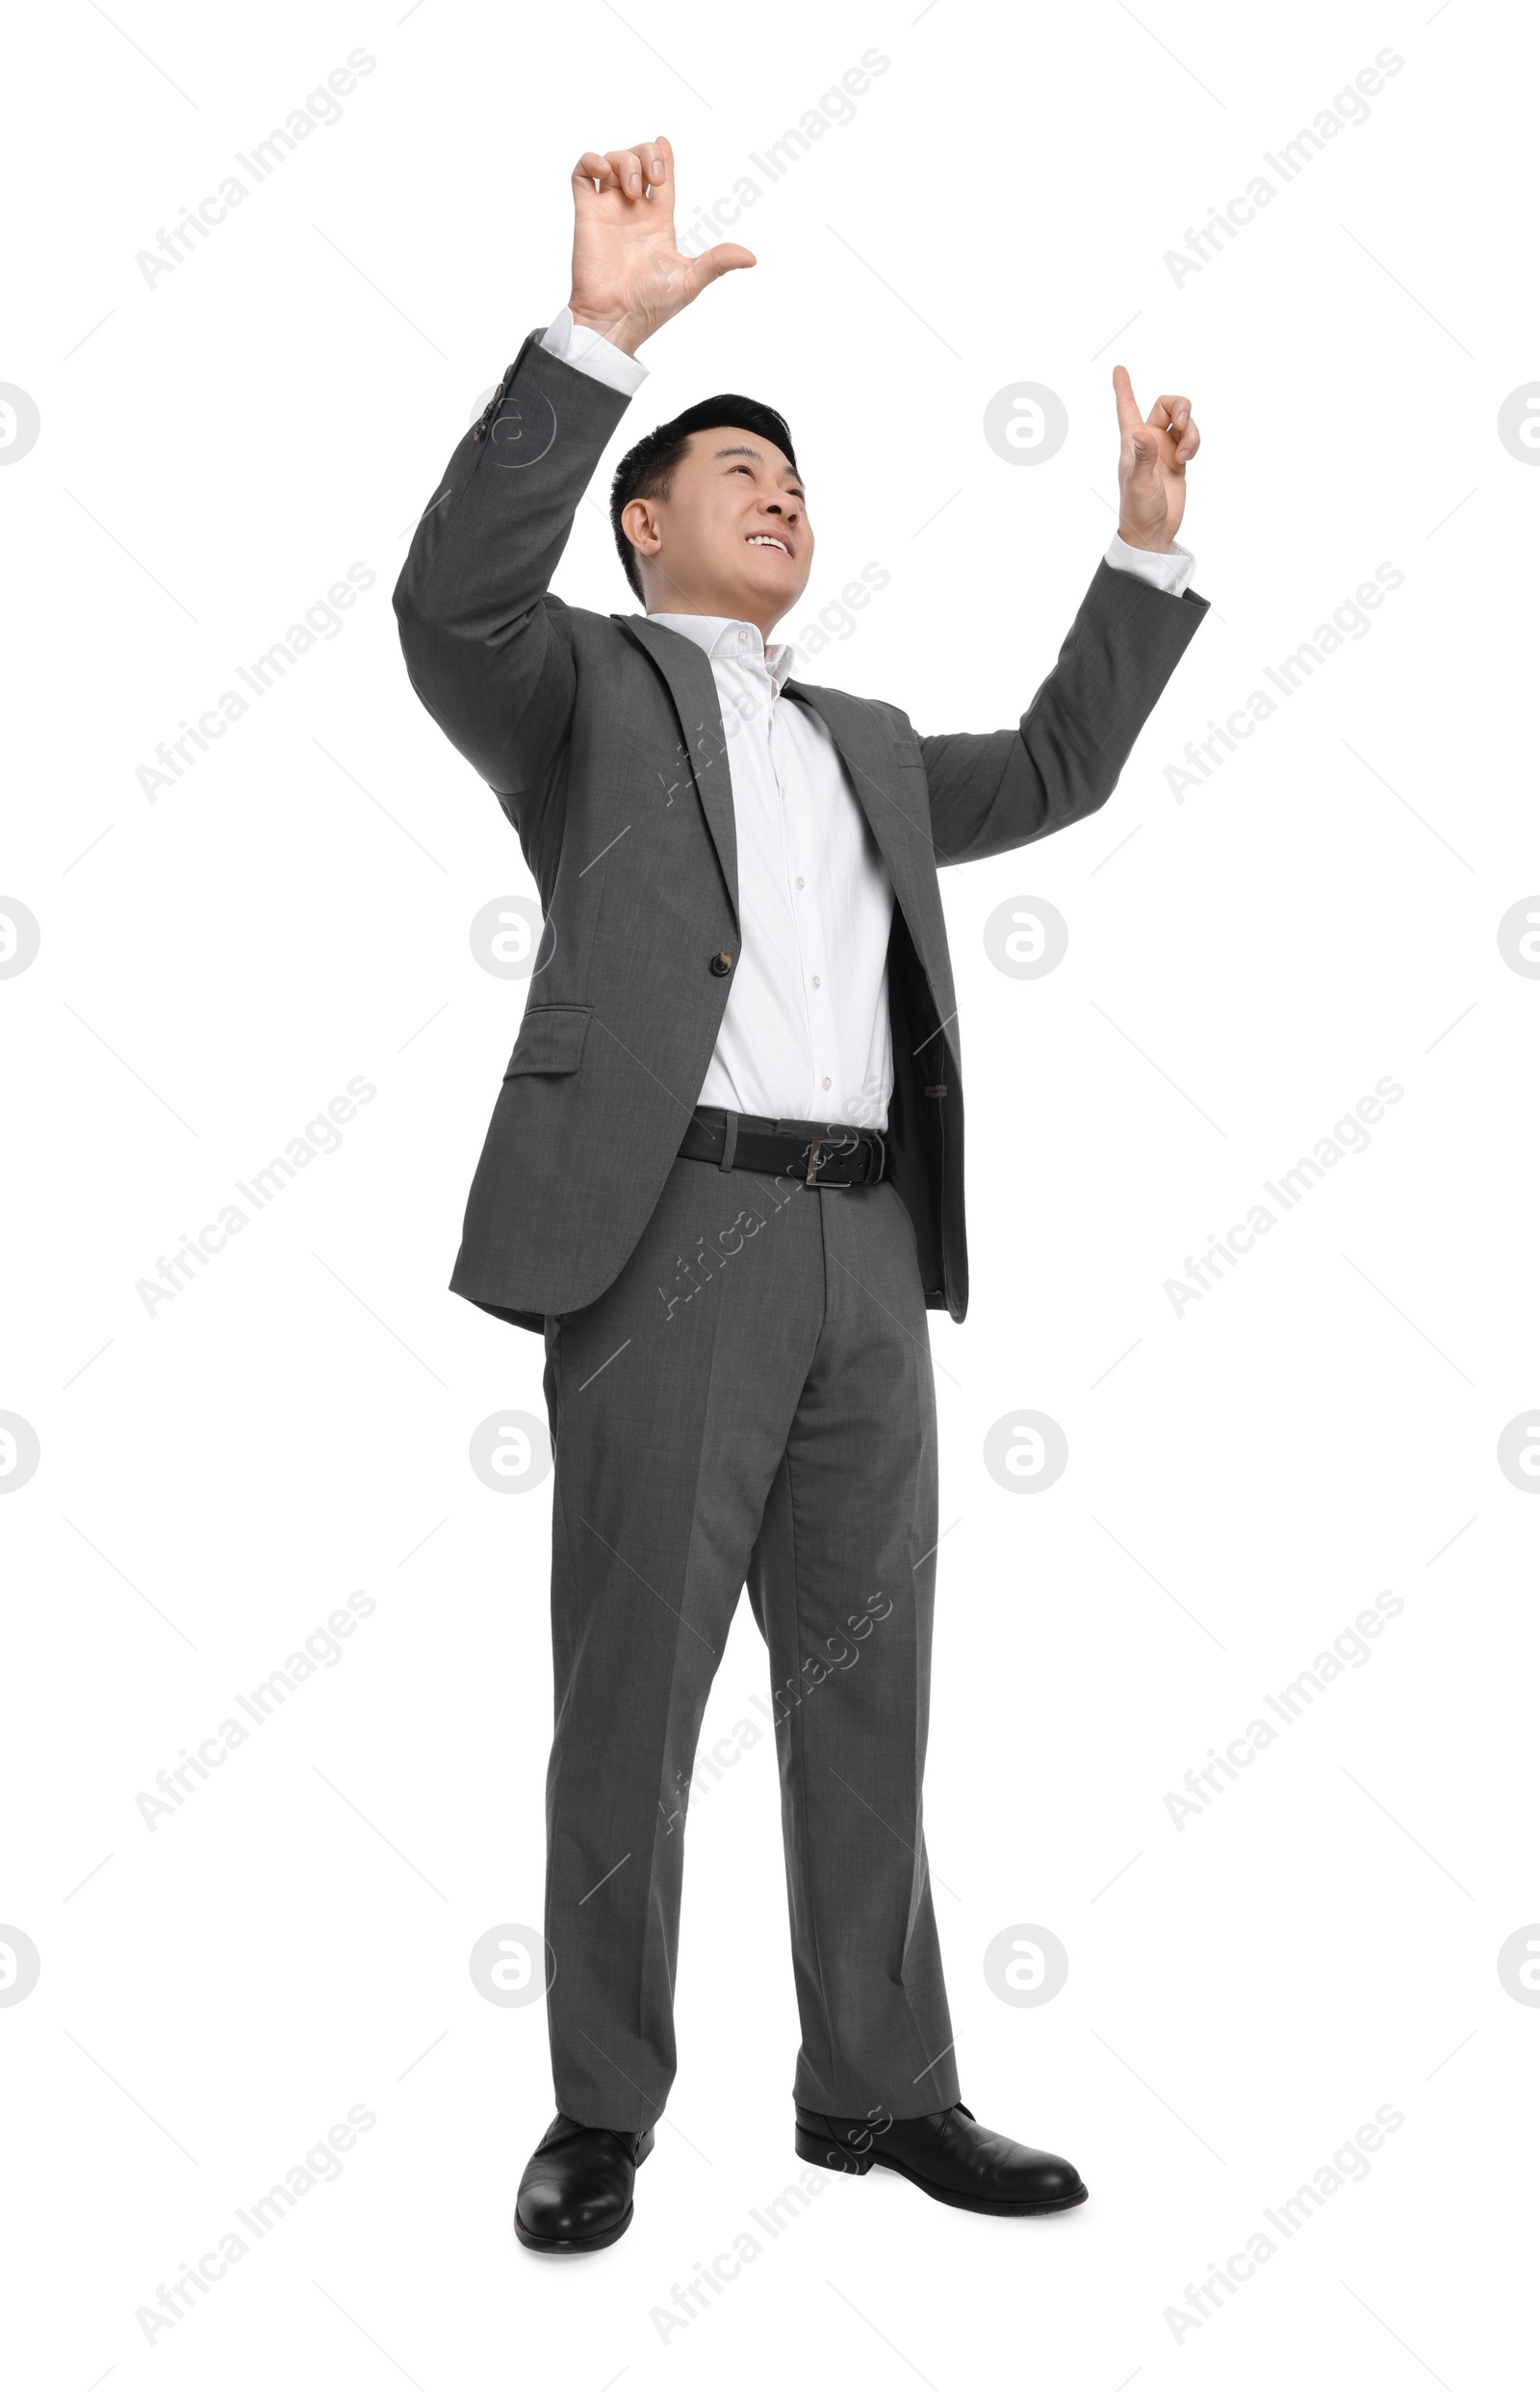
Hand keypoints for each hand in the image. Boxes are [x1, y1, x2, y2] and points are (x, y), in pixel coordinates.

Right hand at [567, 137, 753, 354]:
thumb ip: (718, 262)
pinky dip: (590, 161)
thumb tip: (752, 257)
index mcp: (658, 222)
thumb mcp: (691, 280)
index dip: (664, 158)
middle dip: (646, 155)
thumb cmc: (650, 305)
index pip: (663, 180)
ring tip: (631, 189)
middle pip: (638, 162)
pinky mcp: (586, 214)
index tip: (665, 142)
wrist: (616, 318)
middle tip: (654, 178)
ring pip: (612, 163)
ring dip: (624, 161)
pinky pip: (581, 175)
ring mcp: (608, 211)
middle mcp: (633, 213)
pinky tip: (602, 170)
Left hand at [1112, 366, 1198, 551]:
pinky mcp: (1178, 460)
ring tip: (1184, 457)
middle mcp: (1148, 440)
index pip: (1126, 407)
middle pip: (1167, 404)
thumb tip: (1143, 433)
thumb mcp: (1139, 483)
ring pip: (1184, 422)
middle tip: (1182, 423)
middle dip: (1180, 406)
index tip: (1118, 368)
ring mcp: (1164, 450)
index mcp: (1132, 441)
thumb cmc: (1138, 509)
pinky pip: (1190, 439)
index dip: (1123, 387)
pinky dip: (1193, 444)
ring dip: (1191, 433)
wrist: (1153, 532)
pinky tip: (1185, 462)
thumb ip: (1142, 457)